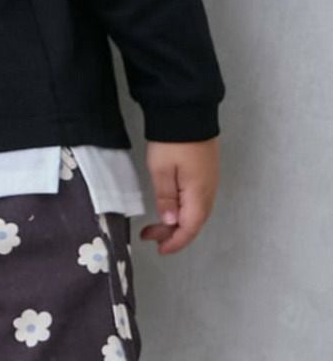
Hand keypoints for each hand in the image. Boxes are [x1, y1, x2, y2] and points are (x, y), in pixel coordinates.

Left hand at [139, 138, 219, 254]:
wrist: (188, 111)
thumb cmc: (171, 141)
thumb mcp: (161, 170)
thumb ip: (166, 198)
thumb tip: (172, 221)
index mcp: (199, 191)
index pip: (191, 227)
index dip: (176, 242)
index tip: (159, 249)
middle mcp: (209, 189)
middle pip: (195, 222)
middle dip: (173, 235)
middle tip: (149, 236)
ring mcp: (210, 181)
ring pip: (196, 213)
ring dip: (177, 224)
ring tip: (154, 227)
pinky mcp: (206, 174)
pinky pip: (197, 202)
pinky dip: (183, 212)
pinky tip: (169, 210)